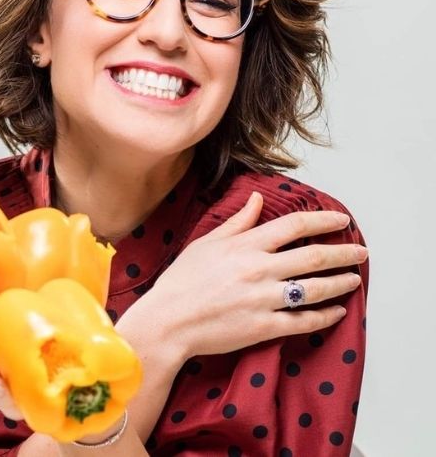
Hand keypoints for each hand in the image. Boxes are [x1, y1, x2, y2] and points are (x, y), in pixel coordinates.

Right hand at [133, 191, 365, 363]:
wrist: (167, 323)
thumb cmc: (181, 283)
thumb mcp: (204, 245)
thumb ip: (236, 223)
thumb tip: (257, 200)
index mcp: (244, 247)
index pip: (294, 226)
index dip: (323, 221)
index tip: (342, 221)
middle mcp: (258, 270)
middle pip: (314, 256)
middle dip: (344, 253)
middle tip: (361, 252)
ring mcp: (263, 300)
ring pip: (316, 289)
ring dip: (341, 283)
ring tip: (354, 280)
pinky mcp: (264, 327)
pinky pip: (305, 321)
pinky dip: (326, 316)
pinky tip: (338, 311)